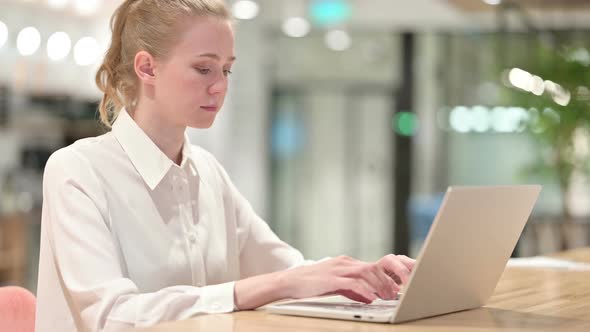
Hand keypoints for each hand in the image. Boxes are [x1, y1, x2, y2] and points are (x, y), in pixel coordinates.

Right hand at [280, 254, 415, 303]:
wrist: (288, 282)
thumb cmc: (311, 285)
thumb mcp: (336, 285)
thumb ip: (353, 288)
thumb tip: (370, 295)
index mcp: (349, 263)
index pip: (377, 264)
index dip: (394, 271)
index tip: (409, 279)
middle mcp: (346, 263)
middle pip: (376, 265)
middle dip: (393, 276)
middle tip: (406, 288)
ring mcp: (339, 268)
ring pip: (367, 272)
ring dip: (382, 284)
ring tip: (392, 295)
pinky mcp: (331, 278)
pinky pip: (352, 282)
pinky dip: (364, 289)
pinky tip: (371, 297)